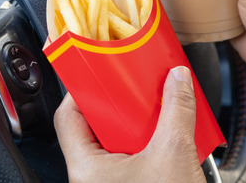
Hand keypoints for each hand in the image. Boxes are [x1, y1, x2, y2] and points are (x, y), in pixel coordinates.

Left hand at [54, 66, 204, 182]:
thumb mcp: (174, 152)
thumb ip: (176, 109)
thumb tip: (177, 80)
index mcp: (86, 168)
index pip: (68, 117)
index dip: (84, 90)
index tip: (102, 72)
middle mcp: (90, 179)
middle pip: (95, 127)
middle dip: (120, 106)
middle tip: (138, 90)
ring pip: (114, 144)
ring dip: (137, 126)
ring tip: (157, 112)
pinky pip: (129, 160)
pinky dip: (147, 144)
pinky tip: (168, 137)